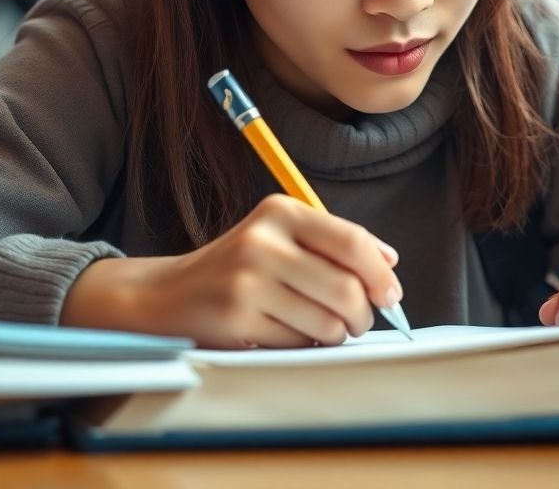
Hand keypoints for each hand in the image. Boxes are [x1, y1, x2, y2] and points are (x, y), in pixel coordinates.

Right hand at [61, 194, 401, 348]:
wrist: (167, 294)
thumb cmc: (239, 267)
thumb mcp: (282, 237)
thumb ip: (334, 244)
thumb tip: (389, 260)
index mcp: (281, 211)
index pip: (351, 241)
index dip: (380, 273)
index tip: (391, 293)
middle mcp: (264, 240)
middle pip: (346, 287)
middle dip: (363, 314)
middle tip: (358, 321)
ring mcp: (248, 280)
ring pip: (326, 321)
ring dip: (335, 334)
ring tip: (323, 327)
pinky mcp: (236, 319)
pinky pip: (298, 343)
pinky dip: (305, 346)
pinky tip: (289, 333)